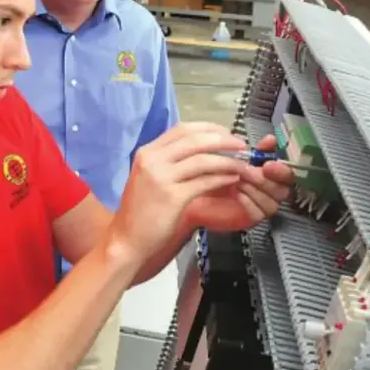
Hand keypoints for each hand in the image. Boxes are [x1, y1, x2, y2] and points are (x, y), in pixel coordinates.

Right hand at [110, 123, 249, 265]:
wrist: (127, 240)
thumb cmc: (141, 212)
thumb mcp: (150, 178)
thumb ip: (170, 162)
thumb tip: (202, 151)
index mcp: (147, 152)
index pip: (182, 129)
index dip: (209, 129)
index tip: (226, 134)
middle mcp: (152, 160)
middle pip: (194, 139)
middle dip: (223, 140)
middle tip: (241, 146)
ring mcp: (161, 178)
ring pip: (202, 159)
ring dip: (228, 160)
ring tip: (242, 164)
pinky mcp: (172, 197)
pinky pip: (204, 182)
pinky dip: (222, 178)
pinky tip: (232, 180)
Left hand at [182, 134, 293, 232]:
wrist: (192, 189)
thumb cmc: (212, 171)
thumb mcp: (230, 155)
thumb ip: (253, 149)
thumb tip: (270, 140)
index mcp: (268, 173)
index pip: (286, 172)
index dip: (282, 167)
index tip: (269, 162)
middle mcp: (268, 190)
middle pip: (283, 188)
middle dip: (266, 178)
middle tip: (248, 171)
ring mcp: (260, 205)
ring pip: (272, 201)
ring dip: (255, 188)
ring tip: (238, 181)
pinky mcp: (250, 218)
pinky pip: (258, 213)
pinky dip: (248, 202)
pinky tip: (237, 194)